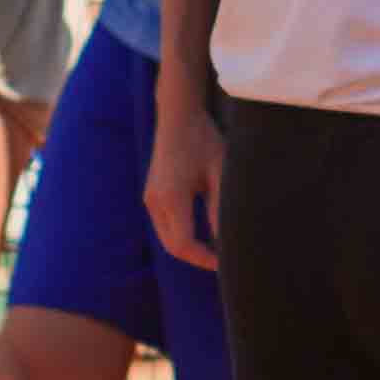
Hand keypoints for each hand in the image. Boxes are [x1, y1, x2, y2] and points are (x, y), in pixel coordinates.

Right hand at [145, 73, 221, 270]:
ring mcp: (150, 198)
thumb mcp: (220, 173)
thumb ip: (221, 208)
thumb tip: (229, 241)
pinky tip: (202, 233)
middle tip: (224, 261)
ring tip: (216, 250)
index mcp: (171, 198)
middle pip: (173, 246)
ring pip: (167, 238)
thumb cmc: (203, 140)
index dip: (205, 259)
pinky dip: (182, 234)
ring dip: (189, 247)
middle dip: (198, 257)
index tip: (226, 263)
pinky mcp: (151, 194)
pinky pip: (164, 225)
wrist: (178, 116)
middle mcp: (155, 201)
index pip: (184, 245)